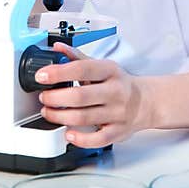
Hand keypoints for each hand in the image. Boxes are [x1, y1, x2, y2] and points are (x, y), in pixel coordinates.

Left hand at [35, 42, 152, 147]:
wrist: (147, 101)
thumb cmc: (120, 84)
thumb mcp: (102, 66)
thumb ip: (78, 58)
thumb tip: (58, 48)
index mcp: (110, 71)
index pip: (82, 69)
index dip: (59, 73)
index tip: (42, 76)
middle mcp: (115, 91)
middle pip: (80, 96)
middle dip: (55, 98)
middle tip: (44, 97)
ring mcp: (117, 113)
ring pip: (84, 118)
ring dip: (60, 116)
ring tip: (48, 112)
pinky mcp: (118, 131)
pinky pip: (98, 139)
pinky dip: (80, 139)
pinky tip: (68, 133)